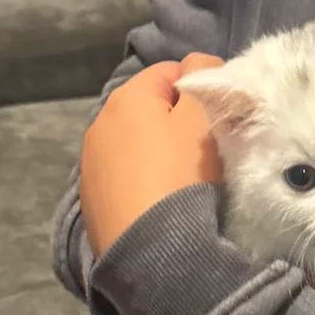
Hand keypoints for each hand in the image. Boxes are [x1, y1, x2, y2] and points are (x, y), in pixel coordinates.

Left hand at [80, 54, 223, 256]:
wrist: (151, 251)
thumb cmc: (182, 175)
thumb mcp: (202, 121)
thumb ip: (204, 82)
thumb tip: (200, 63)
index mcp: (126, 97)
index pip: (171, 71)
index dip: (202, 88)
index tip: (223, 115)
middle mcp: (100, 123)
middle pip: (151, 108)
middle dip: (179, 120)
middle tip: (209, 147)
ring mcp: (91, 163)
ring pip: (137, 142)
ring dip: (160, 150)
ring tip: (186, 178)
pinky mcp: (92, 199)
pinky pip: (126, 175)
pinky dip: (145, 179)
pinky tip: (163, 199)